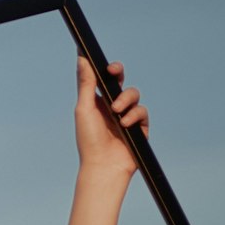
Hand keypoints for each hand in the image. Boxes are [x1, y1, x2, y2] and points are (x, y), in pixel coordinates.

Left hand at [74, 57, 148, 176]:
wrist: (103, 166)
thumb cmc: (89, 140)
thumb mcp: (84, 108)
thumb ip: (86, 84)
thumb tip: (82, 58)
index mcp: (97, 101)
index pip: (102, 78)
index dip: (105, 68)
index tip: (103, 61)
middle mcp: (112, 106)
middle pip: (120, 81)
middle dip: (118, 72)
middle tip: (113, 72)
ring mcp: (126, 115)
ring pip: (133, 94)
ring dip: (125, 99)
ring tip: (116, 112)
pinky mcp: (139, 127)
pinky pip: (142, 112)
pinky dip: (134, 116)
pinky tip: (125, 124)